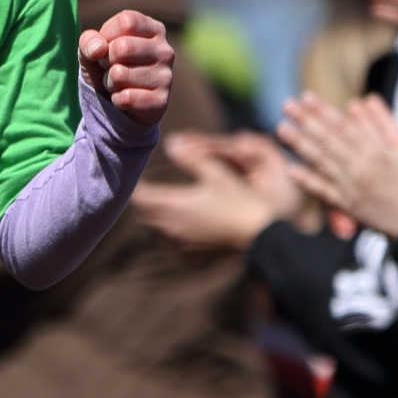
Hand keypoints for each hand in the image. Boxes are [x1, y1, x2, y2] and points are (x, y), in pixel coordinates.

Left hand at [79, 9, 172, 126]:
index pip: (126, 21)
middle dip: (105, 60)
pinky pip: (125, 98)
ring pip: (120, 75)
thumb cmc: (107, 67)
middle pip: (122, 47)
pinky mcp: (161, 101)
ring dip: (110, 82)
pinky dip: (116, 99)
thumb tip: (98, 49)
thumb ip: (88, 41)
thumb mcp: (92, 49)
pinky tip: (125, 97)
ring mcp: (166, 76)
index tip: (106, 47)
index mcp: (153, 29)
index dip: (106, 35)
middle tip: (110, 67)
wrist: (117, 104)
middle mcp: (165, 50)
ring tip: (118, 83)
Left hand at [131, 131, 302, 249]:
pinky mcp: (191, 255)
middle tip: (145, 189)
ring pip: (154, 231)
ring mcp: (181, 244)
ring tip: (158, 205)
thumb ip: (191, 157)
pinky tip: (176, 226)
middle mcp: (172, 228)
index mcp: (174, 206)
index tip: (139, 177)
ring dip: (152, 218)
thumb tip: (170, 142)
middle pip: (143, 215)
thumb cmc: (239, 200)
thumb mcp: (216, 172)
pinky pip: (168, 245)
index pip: (140, 197)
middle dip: (142, 202)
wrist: (260, 235)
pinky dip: (166, 233)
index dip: (136, 186)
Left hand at [277, 93, 397, 239]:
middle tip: (285, 105)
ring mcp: (350, 188)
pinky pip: (322, 191)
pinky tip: (289, 170)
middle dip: (305, 121)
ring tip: (280, 129)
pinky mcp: (347, 206)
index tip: (306, 97)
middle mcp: (359, 169)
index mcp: (377, 154)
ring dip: (299, 145)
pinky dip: (306, 181)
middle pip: (327, 140)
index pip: (343, 127)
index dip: (323, 111)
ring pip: (320, 163)